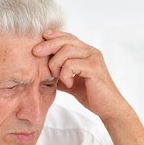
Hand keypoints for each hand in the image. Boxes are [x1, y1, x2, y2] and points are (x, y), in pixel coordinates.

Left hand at [34, 30, 143, 144]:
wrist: (108, 108)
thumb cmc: (91, 95)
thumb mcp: (71, 82)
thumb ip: (60, 73)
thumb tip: (42, 71)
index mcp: (86, 52)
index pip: (68, 37)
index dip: (54, 36)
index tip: (40, 38)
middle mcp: (91, 52)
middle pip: (66, 40)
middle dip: (48, 45)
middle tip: (35, 52)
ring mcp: (93, 59)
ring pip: (66, 51)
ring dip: (55, 64)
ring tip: (56, 77)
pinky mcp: (94, 69)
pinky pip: (71, 65)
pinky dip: (65, 75)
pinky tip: (69, 84)